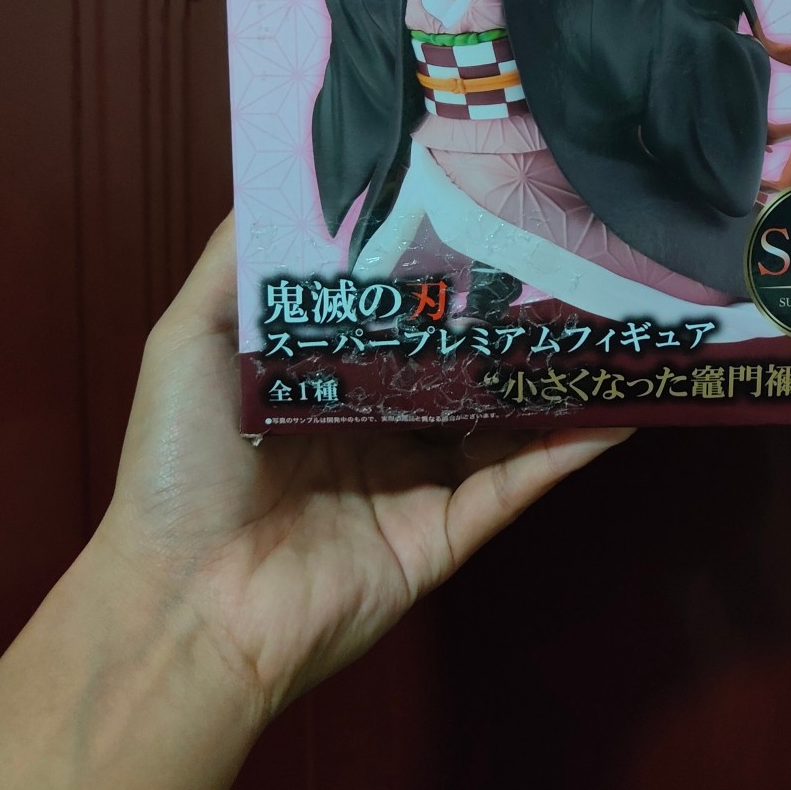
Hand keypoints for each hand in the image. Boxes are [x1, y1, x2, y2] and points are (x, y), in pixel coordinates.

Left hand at [97, 215, 631, 723]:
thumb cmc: (176, 471)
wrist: (187, 604)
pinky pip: (516, 486)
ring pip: (501, 423)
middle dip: (506, 322)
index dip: (437, 276)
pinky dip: (566, 450)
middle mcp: (374, 432)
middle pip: (457, 368)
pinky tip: (614, 407)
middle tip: (564, 259)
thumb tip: (283, 184)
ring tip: (608, 321)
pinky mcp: (443, 536)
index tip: (483, 215)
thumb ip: (233, 266)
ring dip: (551, 381)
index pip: (394, 321)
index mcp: (320, 387)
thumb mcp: (188, 342)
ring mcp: (413, 486)